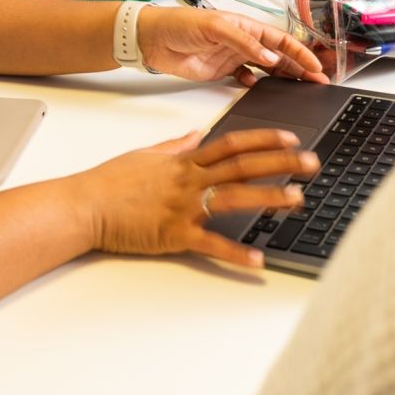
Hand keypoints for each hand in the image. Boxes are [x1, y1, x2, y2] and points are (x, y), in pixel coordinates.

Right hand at [76, 128, 319, 267]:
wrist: (83, 206)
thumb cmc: (109, 183)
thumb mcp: (145, 154)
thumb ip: (175, 146)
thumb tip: (195, 134)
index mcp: (184, 161)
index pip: (232, 144)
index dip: (264, 140)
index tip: (291, 139)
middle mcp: (189, 180)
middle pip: (243, 166)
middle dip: (281, 163)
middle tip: (312, 163)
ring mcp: (183, 206)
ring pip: (234, 197)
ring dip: (268, 197)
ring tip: (297, 199)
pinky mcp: (174, 235)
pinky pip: (210, 244)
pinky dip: (235, 254)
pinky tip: (258, 260)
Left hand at [138, 6, 329, 85]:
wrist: (151, 39)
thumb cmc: (179, 23)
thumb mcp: (214, 26)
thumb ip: (242, 42)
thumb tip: (269, 57)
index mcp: (245, 25)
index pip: (280, 40)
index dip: (300, 52)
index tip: (315, 66)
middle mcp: (242, 40)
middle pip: (278, 56)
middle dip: (299, 68)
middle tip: (318, 81)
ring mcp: (232, 56)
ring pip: (266, 68)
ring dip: (283, 77)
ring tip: (300, 87)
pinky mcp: (220, 71)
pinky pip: (244, 78)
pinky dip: (254, 84)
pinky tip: (258, 87)